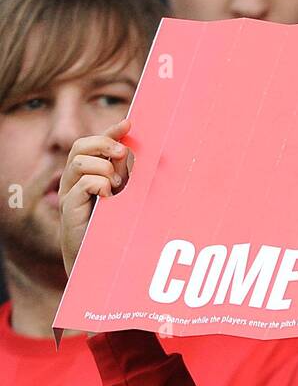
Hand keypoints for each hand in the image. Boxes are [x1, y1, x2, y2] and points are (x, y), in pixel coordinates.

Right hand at [59, 116, 131, 275]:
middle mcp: (74, 180)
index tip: (129, 123)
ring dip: (102, 168)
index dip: (110, 132)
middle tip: (122, 153)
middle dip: (103, 143)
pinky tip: (109, 198)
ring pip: (79, 162)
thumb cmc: (115, 231)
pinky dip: (98, 185)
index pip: (95, 144)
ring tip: (116, 186)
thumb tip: (142, 156)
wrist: (100, 262)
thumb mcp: (127, 199)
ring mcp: (69, 193)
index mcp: (88, 174)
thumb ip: (129, 178)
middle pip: (79, 146)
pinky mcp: (68, 208)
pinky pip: (81, 184)